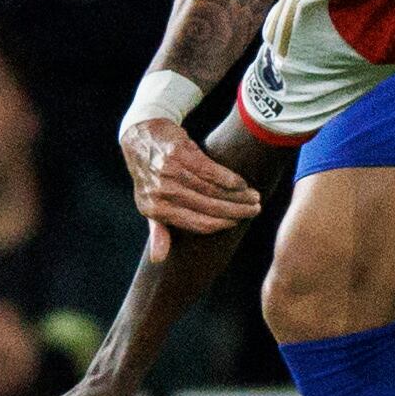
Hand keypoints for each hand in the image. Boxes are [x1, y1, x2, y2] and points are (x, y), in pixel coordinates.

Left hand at [122, 118, 261, 233]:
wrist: (140, 135)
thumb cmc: (150, 173)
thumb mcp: (149, 202)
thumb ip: (159, 230)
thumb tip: (159, 260)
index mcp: (155, 209)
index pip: (197, 224)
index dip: (222, 224)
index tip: (238, 221)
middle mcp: (161, 192)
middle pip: (208, 207)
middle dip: (236, 210)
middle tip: (255, 209)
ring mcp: (169, 172)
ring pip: (212, 189)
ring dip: (237, 195)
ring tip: (253, 197)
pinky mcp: (178, 154)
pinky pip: (211, 170)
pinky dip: (229, 178)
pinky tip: (241, 183)